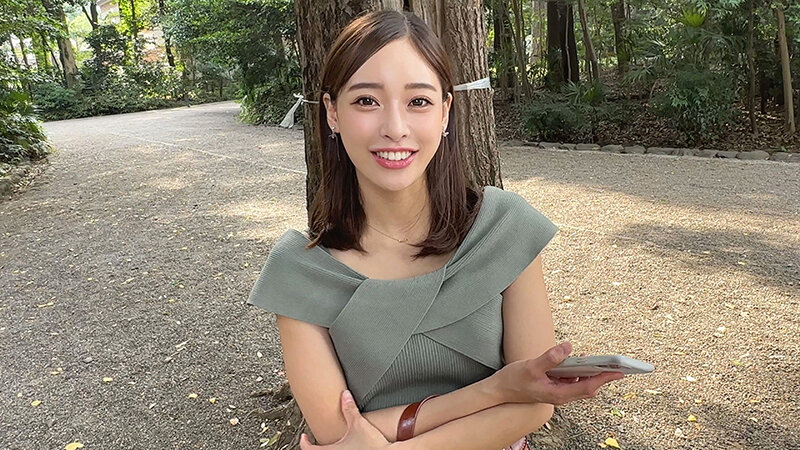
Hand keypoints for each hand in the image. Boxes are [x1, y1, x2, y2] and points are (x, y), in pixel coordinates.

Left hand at [299, 389, 392, 449]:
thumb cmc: (372, 445)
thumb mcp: (358, 423)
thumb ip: (349, 408)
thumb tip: (345, 395)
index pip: (308, 448)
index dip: (304, 442)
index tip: (304, 437)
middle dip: (315, 447)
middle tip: (314, 440)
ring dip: (327, 449)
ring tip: (330, 443)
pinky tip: (347, 446)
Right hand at [491, 342, 624, 404]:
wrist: (500, 390)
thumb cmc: (514, 381)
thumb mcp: (531, 367)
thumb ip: (550, 358)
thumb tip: (568, 348)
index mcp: (558, 394)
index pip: (587, 387)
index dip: (604, 379)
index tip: (618, 372)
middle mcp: (561, 396)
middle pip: (588, 387)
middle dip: (604, 376)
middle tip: (618, 366)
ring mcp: (558, 392)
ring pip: (581, 384)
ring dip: (591, 373)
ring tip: (602, 362)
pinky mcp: (554, 387)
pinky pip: (572, 380)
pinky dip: (579, 371)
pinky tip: (579, 361)